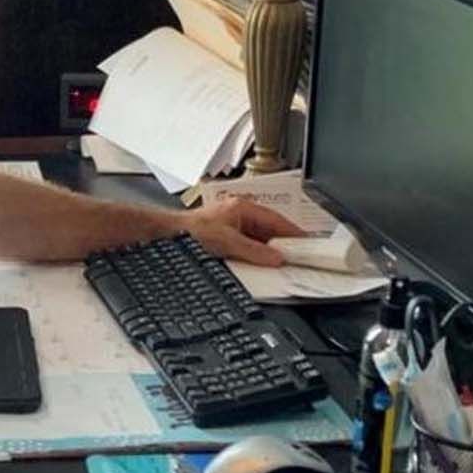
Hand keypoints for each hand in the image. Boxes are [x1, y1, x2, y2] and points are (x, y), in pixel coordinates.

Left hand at [183, 197, 304, 266]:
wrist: (166, 235)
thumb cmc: (190, 231)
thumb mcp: (227, 242)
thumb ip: (253, 251)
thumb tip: (276, 258)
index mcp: (242, 208)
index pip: (276, 220)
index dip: (292, 233)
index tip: (306, 245)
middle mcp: (239, 215)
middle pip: (269, 231)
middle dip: (282, 244)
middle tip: (297, 257)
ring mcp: (233, 226)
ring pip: (260, 240)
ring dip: (268, 251)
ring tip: (281, 263)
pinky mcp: (227, 238)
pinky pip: (248, 247)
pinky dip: (256, 255)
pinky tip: (260, 265)